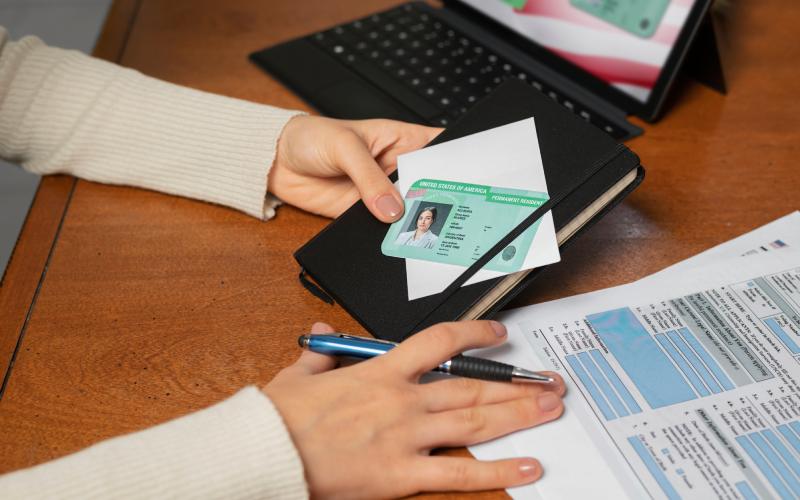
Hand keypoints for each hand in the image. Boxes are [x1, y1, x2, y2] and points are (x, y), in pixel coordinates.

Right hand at [263, 321, 565, 498]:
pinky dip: (498, 469)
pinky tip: (528, 465)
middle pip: (471, 385)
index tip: (500, 334)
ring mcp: (406, 436)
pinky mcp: (402, 474)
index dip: (475, 334)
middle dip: (515, 383)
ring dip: (518, 414)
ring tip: (552, 409)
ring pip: (474, 420)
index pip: (439, 341)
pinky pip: (458, 472)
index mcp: (380, 371)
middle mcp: (402, 400)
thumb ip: (321, 352)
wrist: (268, 453)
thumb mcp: (300, 375)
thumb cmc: (282, 418)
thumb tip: (322, 330)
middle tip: (549, 382)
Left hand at [270, 116, 440, 221]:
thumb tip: (392, 207)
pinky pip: (383, 229)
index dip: (457, 160)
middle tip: (449, 210)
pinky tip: (393, 237)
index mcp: (401, 140)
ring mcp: (381, 194)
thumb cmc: (311, 137)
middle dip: (438, 198)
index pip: (439, 148)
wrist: (276, 161)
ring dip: (412, 220)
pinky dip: (389, 235)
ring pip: (408, 211)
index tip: (472, 176)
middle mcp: (395, 168)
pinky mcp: (363, 214)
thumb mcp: (346, 148)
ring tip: (421, 228)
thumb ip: (370, 178)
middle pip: (429, 186)